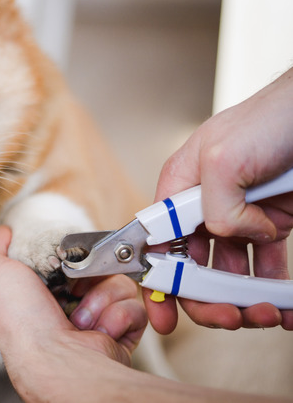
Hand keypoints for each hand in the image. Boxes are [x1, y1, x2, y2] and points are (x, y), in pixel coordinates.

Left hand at [0, 226, 146, 399]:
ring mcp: (96, 318)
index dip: (68, 253)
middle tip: (72, 286)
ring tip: (81, 319)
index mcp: (39, 290)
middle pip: (95, 265)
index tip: (62, 257)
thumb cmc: (19, 317)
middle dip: (87, 273)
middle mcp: (67, 304)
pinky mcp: (120, 331)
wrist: (54, 358)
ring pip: (117, 282)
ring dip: (100, 297)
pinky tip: (97, 330)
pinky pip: (133, 306)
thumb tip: (5, 232)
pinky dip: (117, 315)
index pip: (65, 256)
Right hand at [147, 68, 292, 332]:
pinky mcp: (271, 222)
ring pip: (229, 272)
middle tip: (229, 317)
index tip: (164, 316)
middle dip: (207, 298)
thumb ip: (213, 206)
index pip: (155, 244)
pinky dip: (272, 289)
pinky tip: (282, 304)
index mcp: (179, 187)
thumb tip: (230, 235)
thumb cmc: (272, 118)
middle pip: (192, 266)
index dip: (157, 282)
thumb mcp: (223, 157)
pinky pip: (266, 266)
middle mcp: (203, 205)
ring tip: (266, 312)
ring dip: (243, 299)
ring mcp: (239, 216)